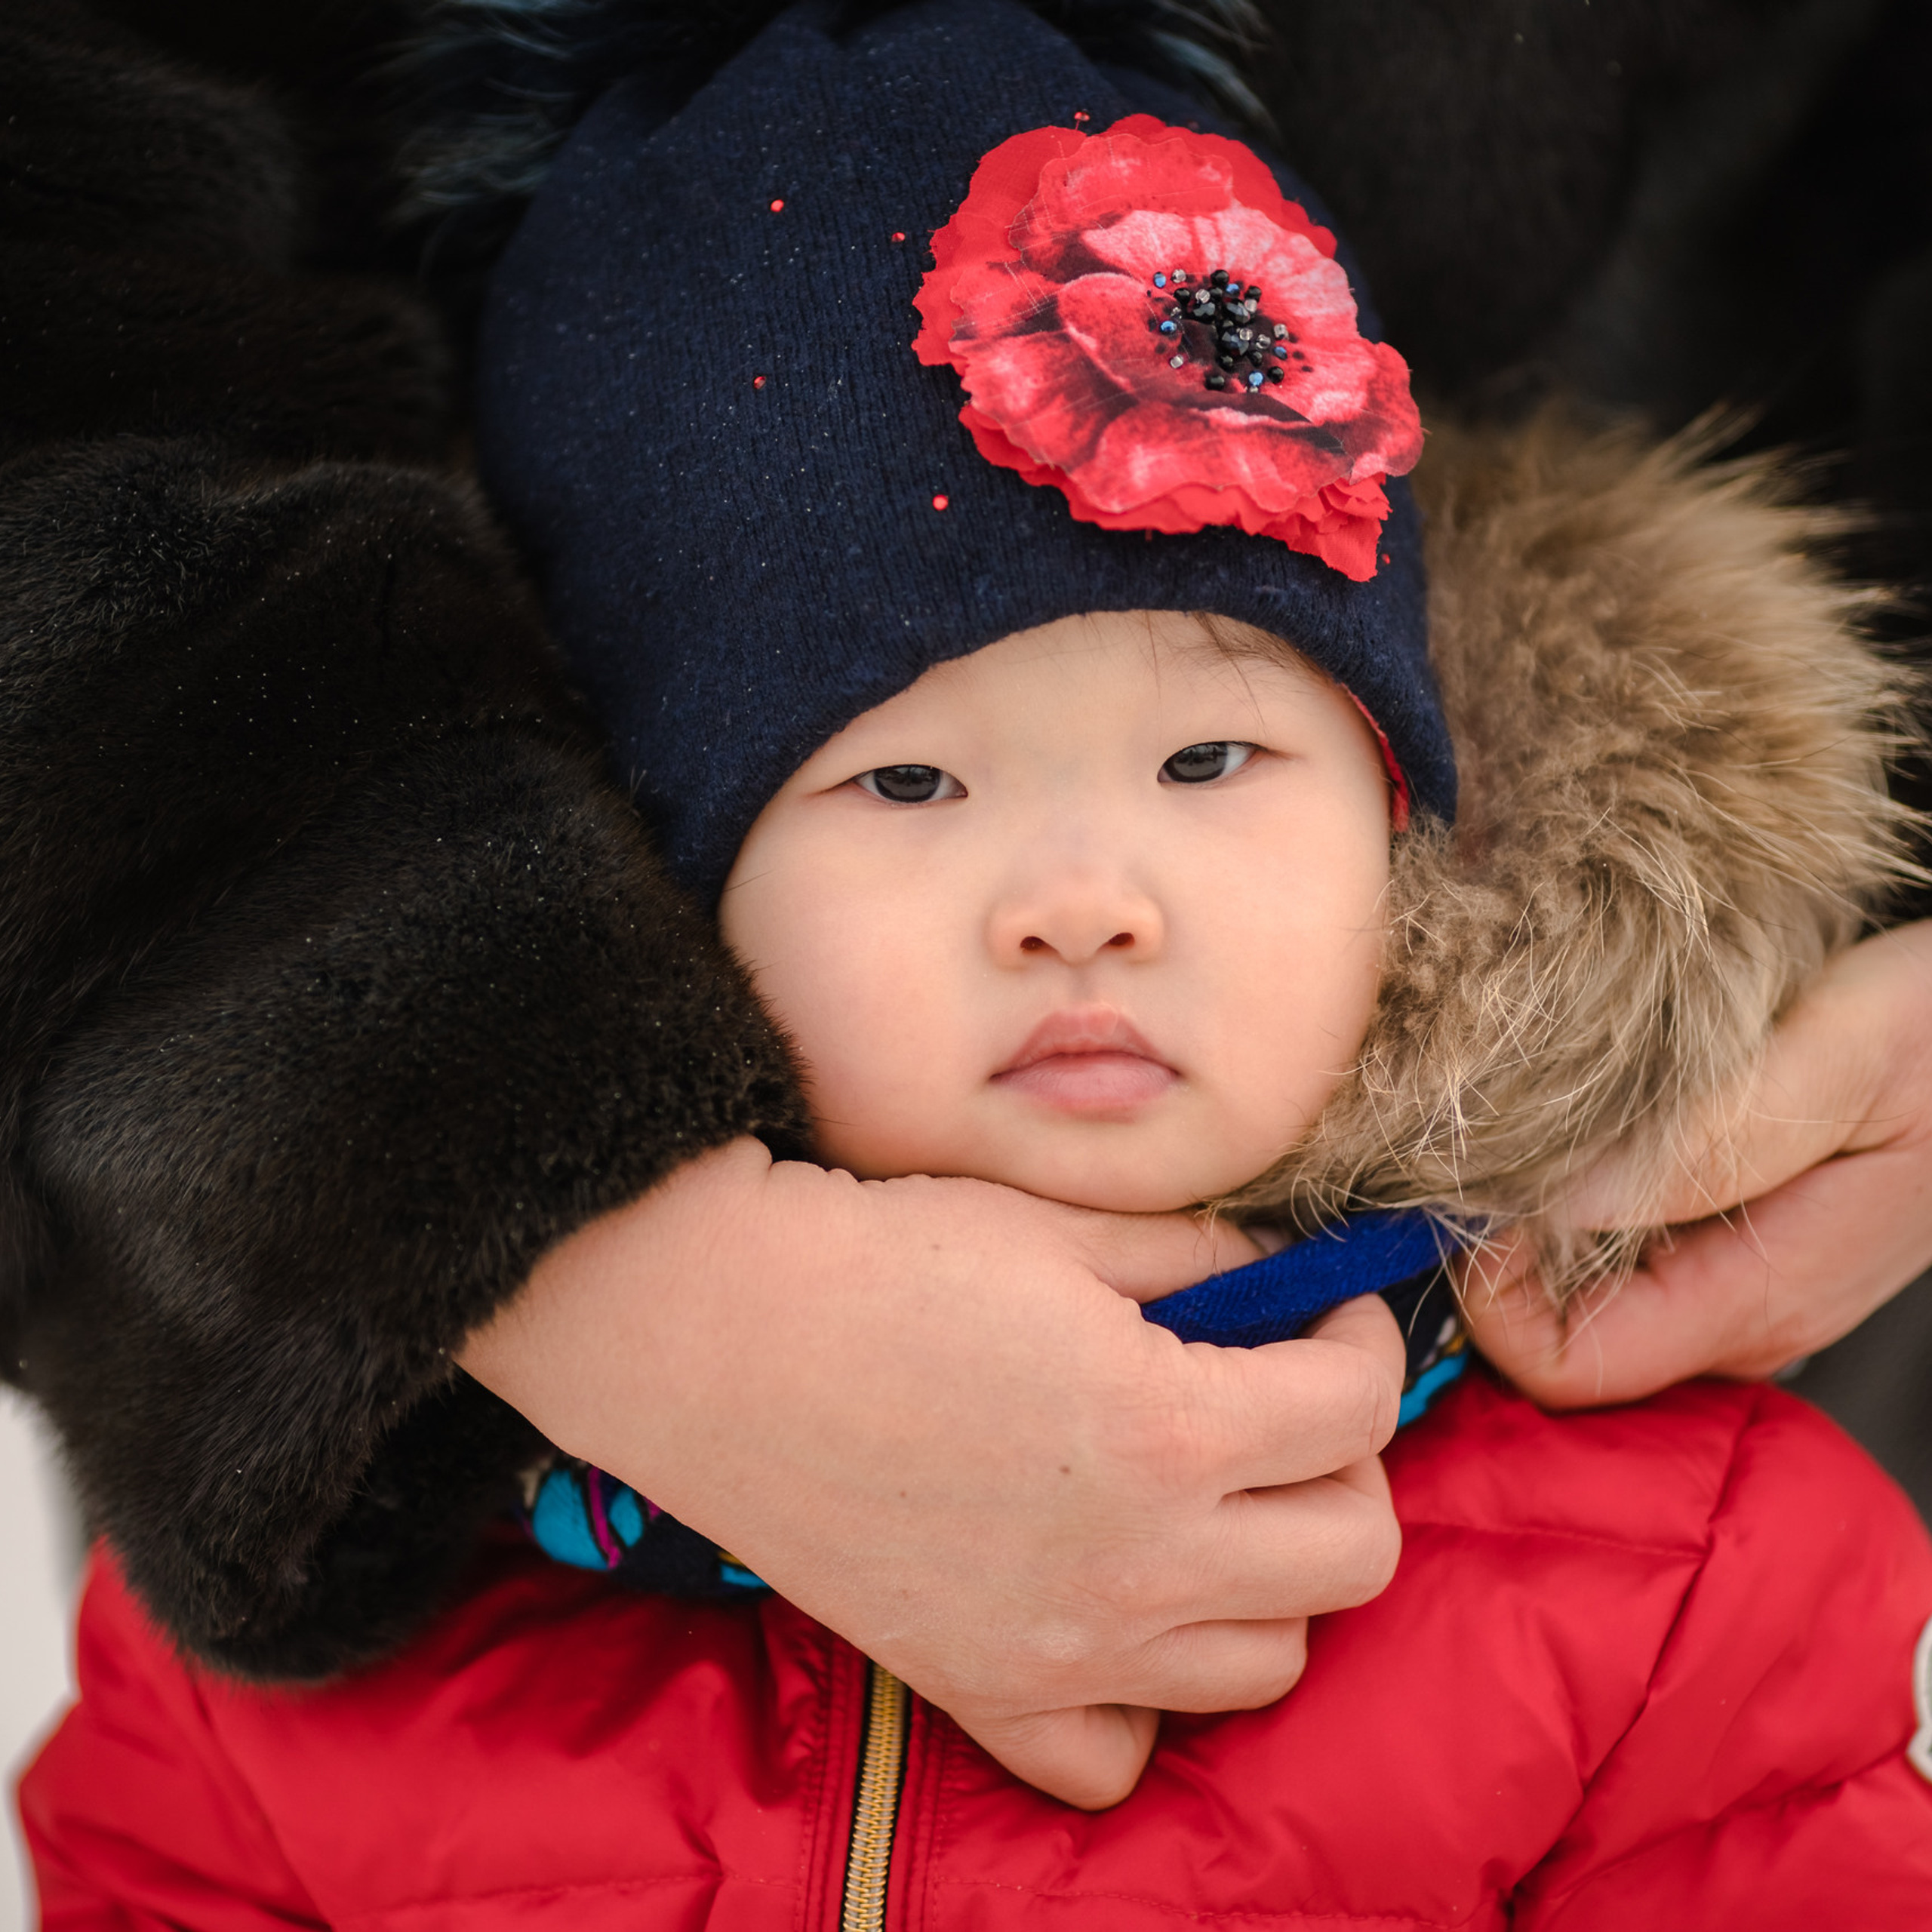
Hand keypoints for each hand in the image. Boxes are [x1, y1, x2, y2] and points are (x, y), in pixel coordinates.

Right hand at [459, 1137, 1404, 1808]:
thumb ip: (1205, 1262)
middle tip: (1280, 1403)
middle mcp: (1139, 1565)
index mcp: (1169, 1431)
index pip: (1359, 1405)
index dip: (1363, 1335)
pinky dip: (1142, 1700)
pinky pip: (1114, 1759)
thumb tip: (1286, 1287)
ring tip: (1208, 1504)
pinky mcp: (976, 1687)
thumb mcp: (1065, 1229)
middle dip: (1346, 1462)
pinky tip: (1114, 1614)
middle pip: (1355, 1553)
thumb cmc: (884, 1258)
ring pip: (1268, 1664)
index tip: (1325, 1308)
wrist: (713, 1334)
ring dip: (1269, 1577)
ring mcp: (1062, 1649)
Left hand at [1464, 922, 1931, 1405]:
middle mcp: (1743, 1318)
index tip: (1482, 1186)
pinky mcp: (1745, 1246)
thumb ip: (1708, 1138)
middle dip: (1501, 1248)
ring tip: (1547, 1116)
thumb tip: (1560, 1200)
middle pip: (1558, 1334)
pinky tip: (1600, 1119)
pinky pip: (1626, 1248)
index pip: (1562, 1366)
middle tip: (1496, 1138)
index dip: (1491, 1289)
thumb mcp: (1845, 1055)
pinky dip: (1587, 1194)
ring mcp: (1745, 1289)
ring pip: (1585, 1291)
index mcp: (1758, 1299)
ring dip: (1541, 1216)